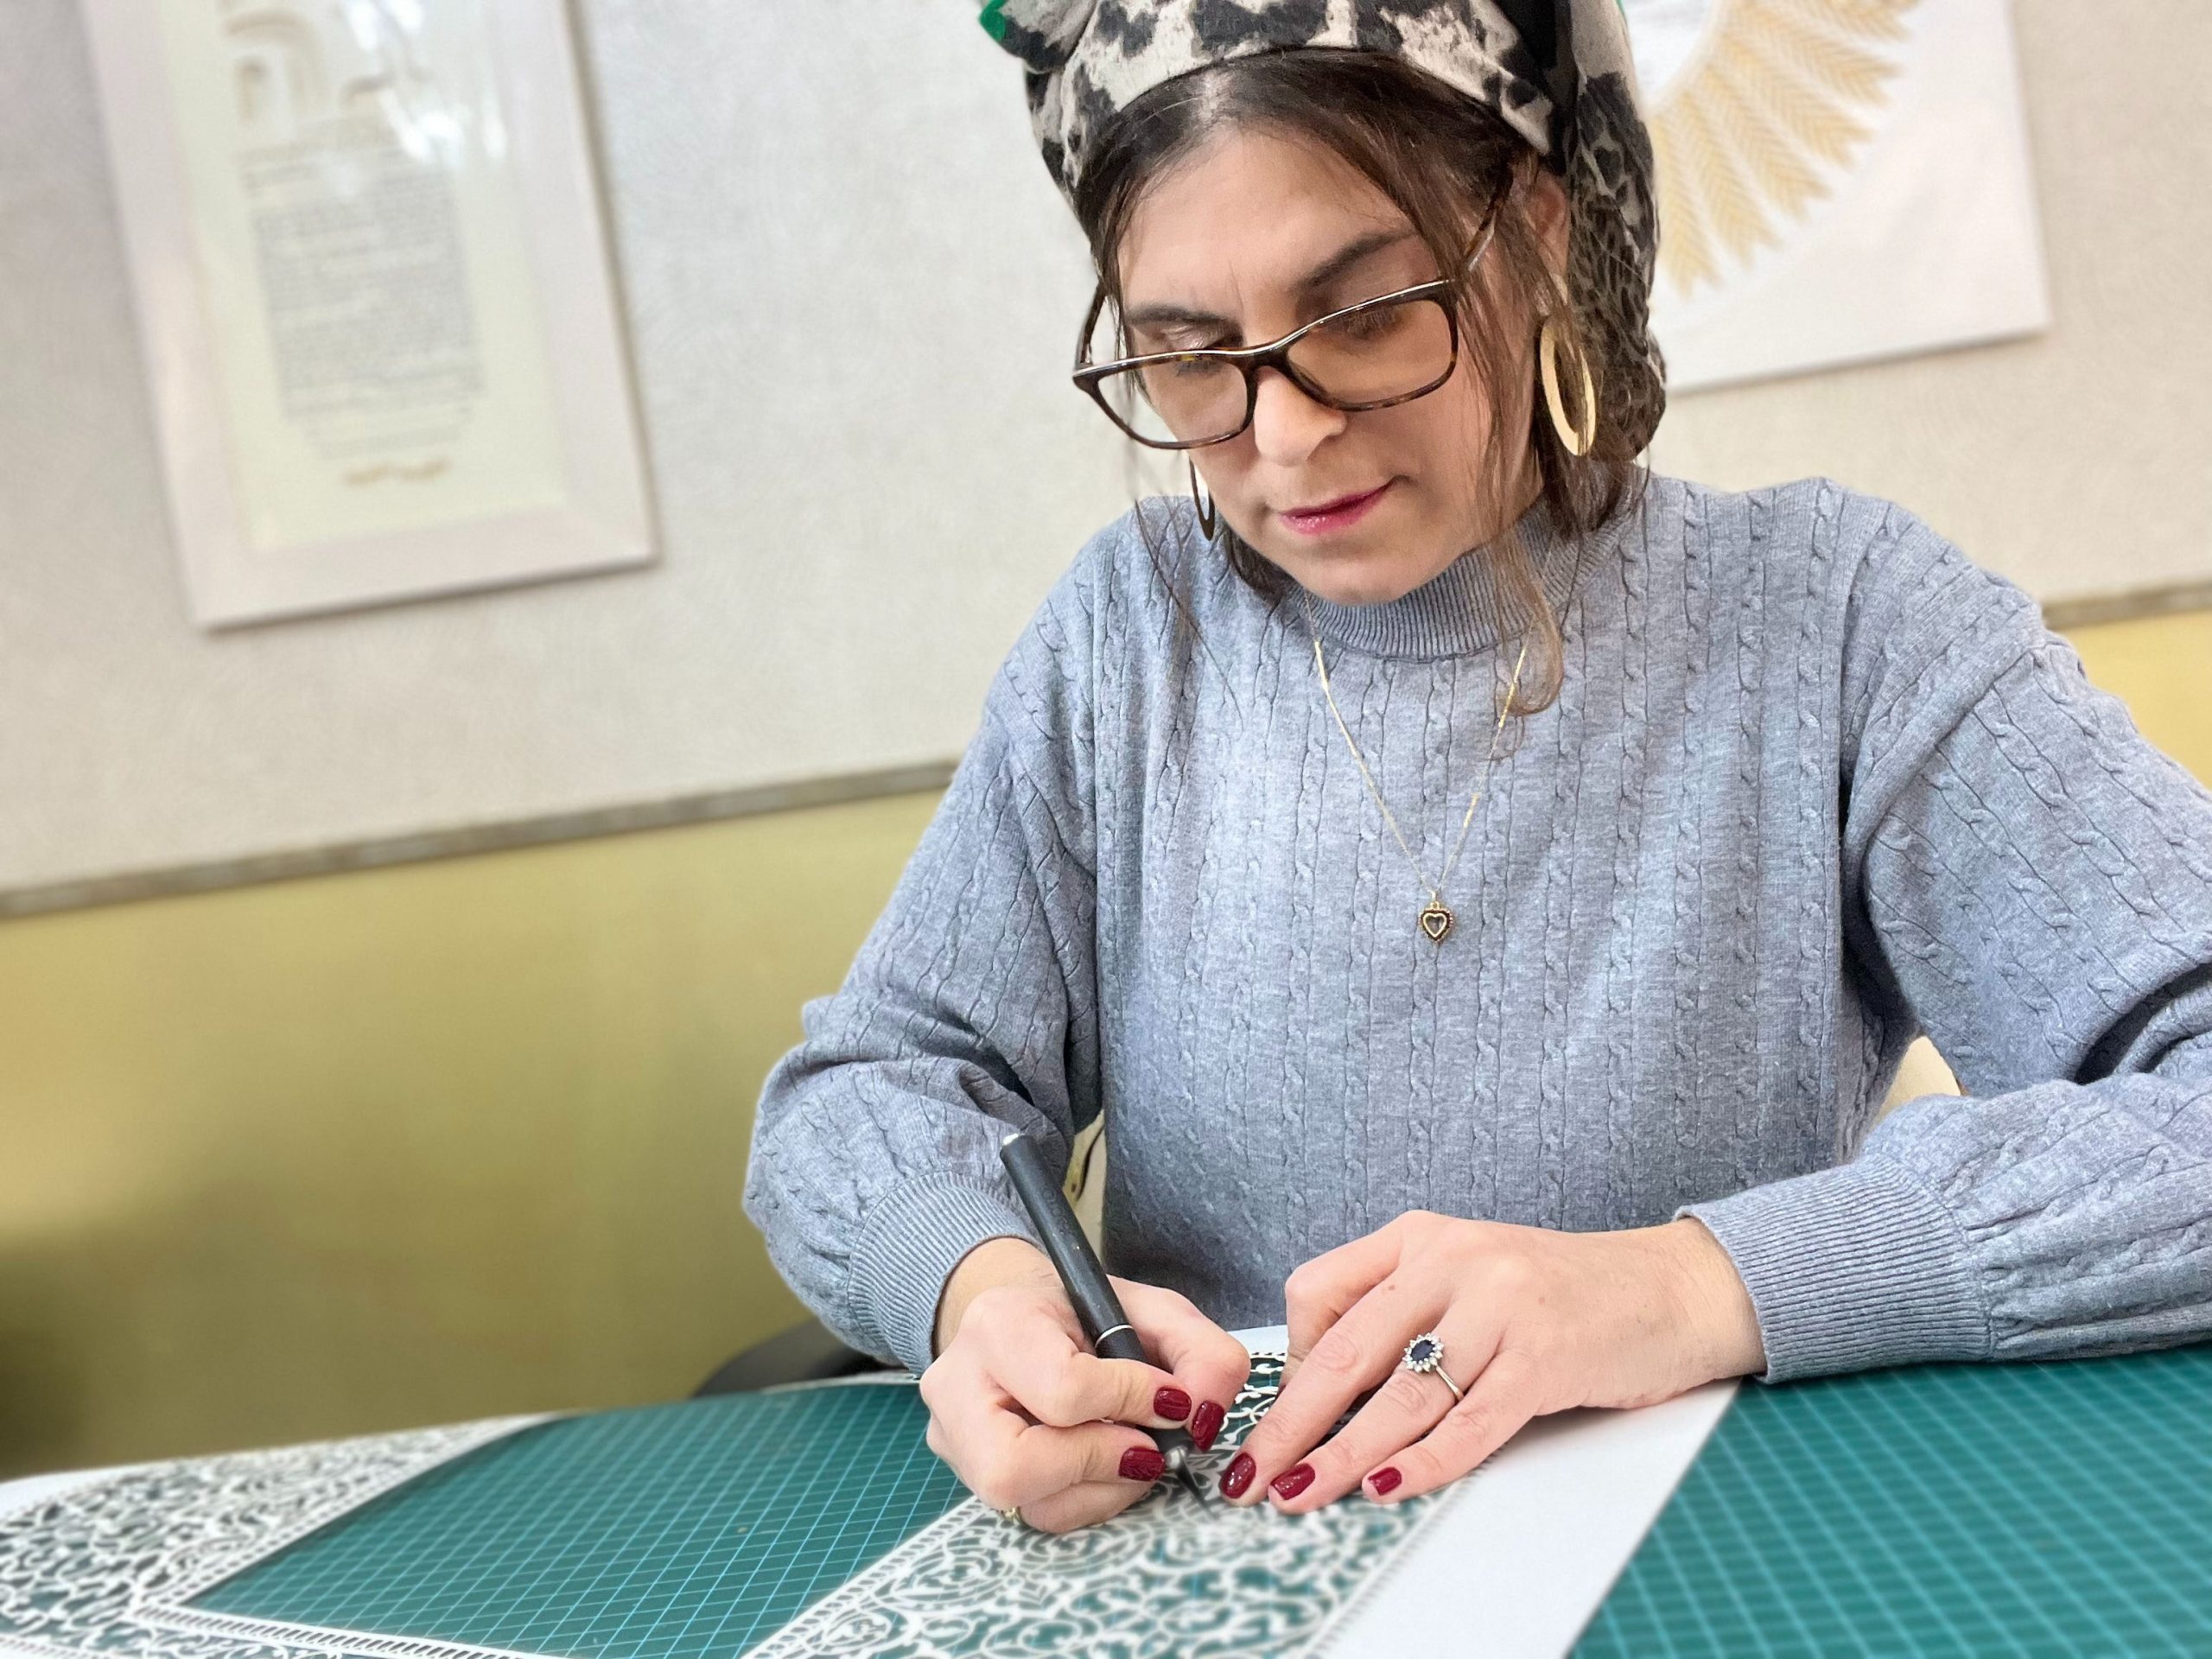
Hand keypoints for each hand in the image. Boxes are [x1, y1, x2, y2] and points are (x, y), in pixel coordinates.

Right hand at [919, 1237, 1249, 1531]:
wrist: (1023, 1322)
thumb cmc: (1086, 1316)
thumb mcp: (1152, 1311)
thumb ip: (1199, 1352)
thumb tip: (1203, 1416)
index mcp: (1000, 1323)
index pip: (1062, 1388)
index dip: (1130, 1401)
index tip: (1170, 1400)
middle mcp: (959, 1385)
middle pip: (1014, 1466)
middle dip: (1098, 1464)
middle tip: (1146, 1449)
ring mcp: (955, 1439)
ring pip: (1027, 1503)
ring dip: (1103, 1489)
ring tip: (1133, 1453)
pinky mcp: (969, 1476)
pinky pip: (1035, 1515)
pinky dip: (1088, 1500)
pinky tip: (1107, 1466)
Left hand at [1222, 1213, 1762, 1510]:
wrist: (1669, 1288)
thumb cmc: (1557, 1294)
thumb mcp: (1463, 1279)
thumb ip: (1399, 1317)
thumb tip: (1321, 1395)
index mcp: (1418, 1237)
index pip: (1317, 1291)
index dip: (1287, 1360)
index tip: (1280, 1415)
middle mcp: (1452, 1260)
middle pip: (1346, 1349)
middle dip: (1290, 1421)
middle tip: (1251, 1473)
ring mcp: (1501, 1306)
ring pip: (1400, 1394)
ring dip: (1343, 1455)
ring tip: (1303, 1493)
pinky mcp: (1545, 1356)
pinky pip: (1469, 1422)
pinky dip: (1424, 1462)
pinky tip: (1389, 1488)